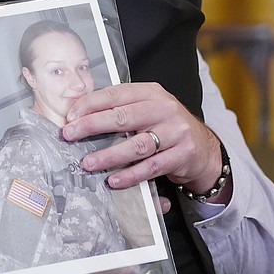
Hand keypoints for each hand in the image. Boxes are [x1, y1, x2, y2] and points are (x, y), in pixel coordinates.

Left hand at [63, 82, 226, 202]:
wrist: (203, 147)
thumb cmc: (166, 126)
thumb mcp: (147, 109)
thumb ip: (121, 108)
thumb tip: (79, 113)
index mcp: (151, 93)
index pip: (116, 94)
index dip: (90, 104)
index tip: (71, 116)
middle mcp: (164, 109)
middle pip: (123, 117)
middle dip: (92, 126)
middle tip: (70, 134)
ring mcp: (176, 132)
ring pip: (136, 145)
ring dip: (108, 155)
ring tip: (88, 162)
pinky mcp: (182, 154)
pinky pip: (151, 167)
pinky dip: (130, 175)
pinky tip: (114, 179)